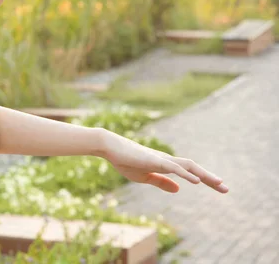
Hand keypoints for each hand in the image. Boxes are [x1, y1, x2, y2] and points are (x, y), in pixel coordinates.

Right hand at [99, 130, 228, 193]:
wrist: (111, 147)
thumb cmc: (125, 160)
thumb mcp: (144, 177)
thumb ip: (161, 182)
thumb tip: (178, 189)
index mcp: (166, 165)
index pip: (190, 172)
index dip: (205, 180)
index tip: (220, 187)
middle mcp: (168, 160)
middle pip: (194, 168)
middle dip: (210, 179)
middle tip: (226, 189)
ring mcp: (162, 159)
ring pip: (188, 166)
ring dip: (204, 175)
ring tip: (218, 183)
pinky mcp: (155, 161)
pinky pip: (174, 168)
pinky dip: (186, 174)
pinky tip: (196, 181)